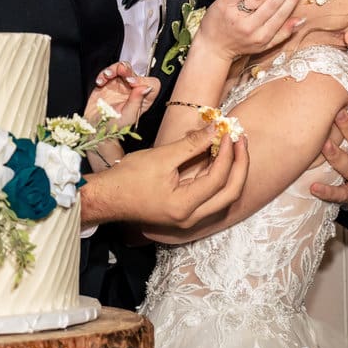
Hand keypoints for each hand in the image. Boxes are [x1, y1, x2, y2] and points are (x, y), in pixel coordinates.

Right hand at [82, 125, 248, 234]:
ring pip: (223, 197)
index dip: (227, 152)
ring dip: (231, 171)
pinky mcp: (186, 213)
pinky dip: (217, 176)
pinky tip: (216, 157)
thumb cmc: (127, 178)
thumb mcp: (161, 157)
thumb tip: (216, 129)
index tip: (227, 131)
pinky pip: (211, 196)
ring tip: (232, 145)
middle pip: (231, 193)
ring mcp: (190, 219)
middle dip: (239, 165)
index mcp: (185, 206)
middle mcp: (192, 218)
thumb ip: (191, 144)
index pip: (218, 178)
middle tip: (240, 140)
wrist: (107, 198)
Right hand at [86, 62, 159, 131]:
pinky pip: (107, 73)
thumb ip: (137, 100)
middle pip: (136, 72)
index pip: (152, 84)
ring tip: (107, 75)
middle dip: (127, 70)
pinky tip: (100, 82)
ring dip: (114, 69)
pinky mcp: (108, 84)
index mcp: (143, 99)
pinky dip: (103, 74)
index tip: (132, 83)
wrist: (94, 129)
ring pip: (122, 69)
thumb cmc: (113, 128)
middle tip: (121, 72)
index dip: (144, 80)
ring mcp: (120, 86)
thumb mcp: (128, 116)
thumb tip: (146, 87)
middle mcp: (133, 91)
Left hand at [197, 0, 310, 58]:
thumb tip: (302, 19)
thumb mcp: (264, 45)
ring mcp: (236, 14)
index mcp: (262, 36)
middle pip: (272, 2)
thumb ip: (283, 33)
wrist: (212, 46)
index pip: (282, 13)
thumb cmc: (241, 44)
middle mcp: (250, 26)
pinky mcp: (224, 4)